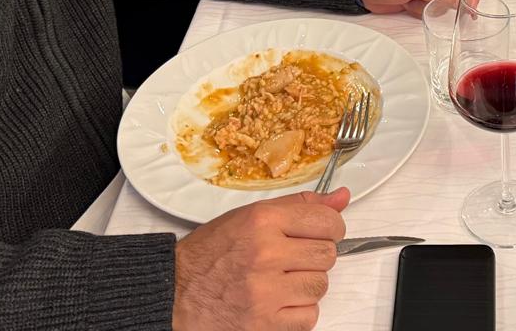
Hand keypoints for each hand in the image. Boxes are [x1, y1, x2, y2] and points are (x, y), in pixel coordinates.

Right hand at [171, 188, 348, 330]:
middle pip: (327, 255)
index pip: (327, 221)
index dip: (330, 227)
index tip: (322, 232)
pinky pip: (309, 317)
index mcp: (262, 221)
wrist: (174, 293)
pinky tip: (278, 300)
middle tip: (293, 258)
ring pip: (320, 286)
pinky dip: (299, 311)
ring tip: (281, 279)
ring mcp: (266, 291)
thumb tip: (341, 198)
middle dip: (315, 256)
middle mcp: (265, 253)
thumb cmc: (209, 254)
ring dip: (306, 284)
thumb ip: (298, 205)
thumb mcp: (250, 216)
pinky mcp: (265, 324)